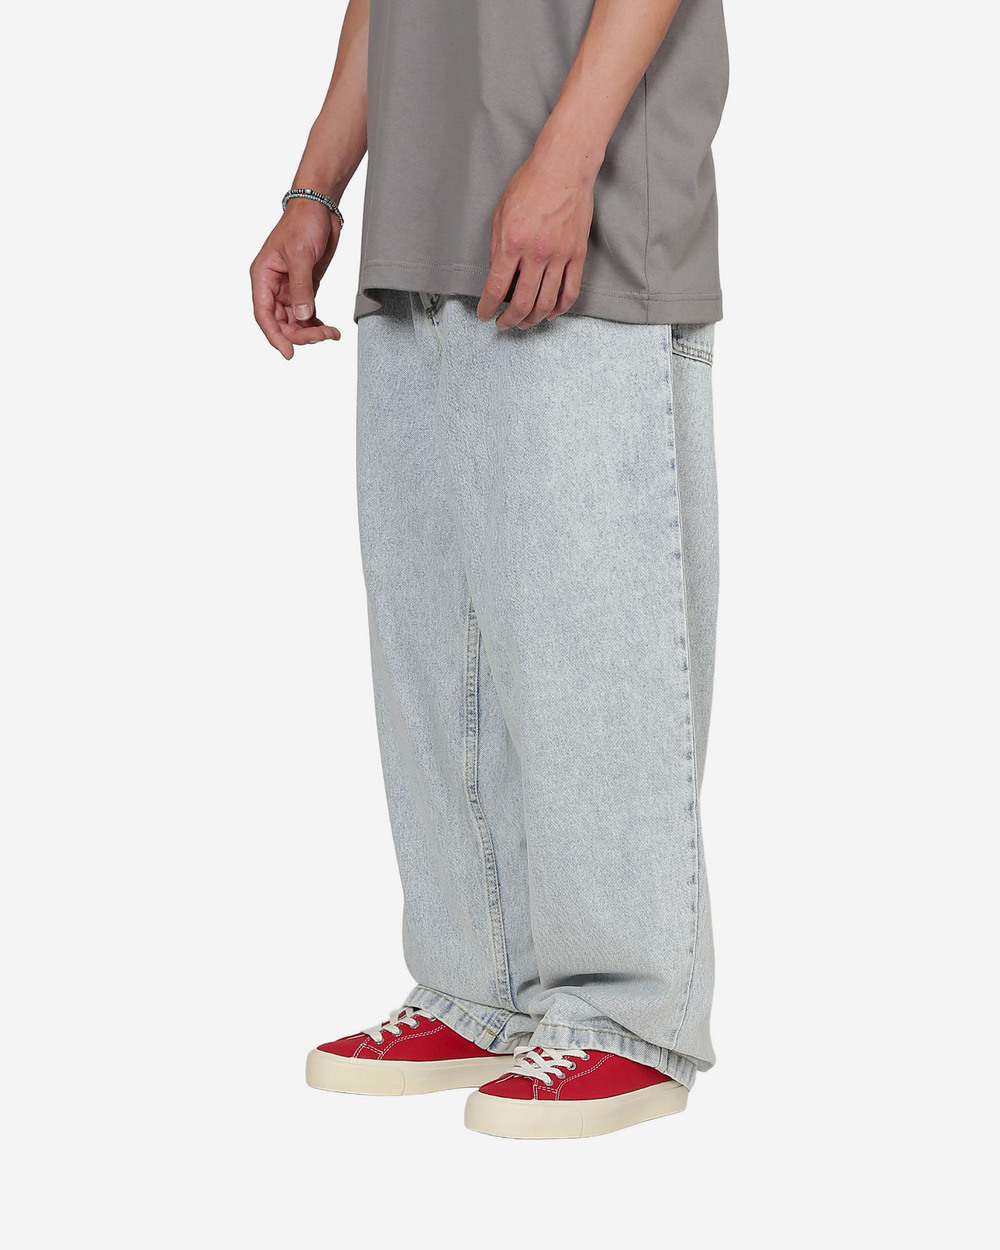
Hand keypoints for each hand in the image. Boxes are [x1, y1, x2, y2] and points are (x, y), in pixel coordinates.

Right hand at [249, 201, 342, 359]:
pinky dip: (317, 323)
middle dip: (300, 333)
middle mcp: (273, 285)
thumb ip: (302, 288)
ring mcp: (289, 288)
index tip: (289, 352)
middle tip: (322, 337)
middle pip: (281, 321)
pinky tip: (329, 329)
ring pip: (295, 320)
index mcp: (263, 276)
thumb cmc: (303, 223)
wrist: (320, 208)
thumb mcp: (301, 255)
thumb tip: (303, 317)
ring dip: (312, 331)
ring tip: (331, 333)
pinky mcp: (305, 287)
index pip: (264, 314)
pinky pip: (307, 313)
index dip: (275, 335)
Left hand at [477, 145, 594, 328]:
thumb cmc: (530, 184)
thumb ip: (497, 247)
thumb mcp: (500, 213)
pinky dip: (559, 309)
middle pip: (522, 303)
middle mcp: (536, 253)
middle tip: (503, 324)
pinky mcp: (577, 254)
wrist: (564, 167)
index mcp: (512, 243)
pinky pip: (570, 291)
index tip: (484, 315)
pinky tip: (550, 313)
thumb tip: (497, 275)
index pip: (496, 288)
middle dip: (509, 320)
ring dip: (533, 319)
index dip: (487, 307)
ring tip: (524, 322)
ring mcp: (560, 256)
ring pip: (546, 303)